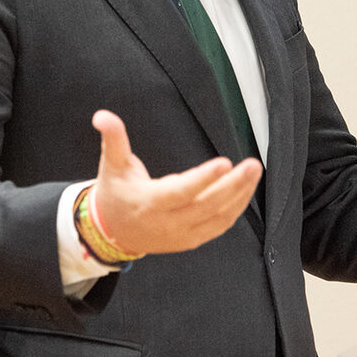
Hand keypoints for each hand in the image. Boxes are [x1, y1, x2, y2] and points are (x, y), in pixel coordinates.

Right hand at [88, 109, 261, 255]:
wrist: (112, 232)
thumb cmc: (115, 195)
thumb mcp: (111, 165)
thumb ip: (113, 139)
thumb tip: (102, 116)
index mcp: (149, 202)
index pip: (180, 192)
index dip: (203, 179)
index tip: (224, 163)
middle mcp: (168, 222)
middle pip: (207, 205)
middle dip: (233, 185)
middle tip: (252, 165)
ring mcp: (182, 234)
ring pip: (218, 218)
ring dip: (240, 196)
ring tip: (254, 173)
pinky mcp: (192, 240)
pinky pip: (219, 226)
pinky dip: (235, 209)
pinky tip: (245, 191)